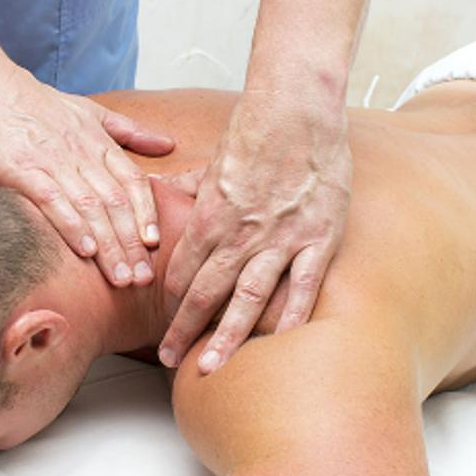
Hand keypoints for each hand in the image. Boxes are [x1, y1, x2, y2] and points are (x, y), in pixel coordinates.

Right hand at [0, 70, 174, 287]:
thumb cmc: (39, 106)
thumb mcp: (92, 112)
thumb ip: (130, 132)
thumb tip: (168, 145)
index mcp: (100, 144)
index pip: (133, 183)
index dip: (147, 215)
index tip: (155, 245)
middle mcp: (82, 155)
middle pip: (116, 203)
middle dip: (131, 244)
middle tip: (143, 278)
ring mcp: (53, 163)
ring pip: (90, 208)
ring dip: (108, 245)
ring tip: (120, 276)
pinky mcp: (23, 170)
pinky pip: (53, 201)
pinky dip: (71, 226)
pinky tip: (84, 251)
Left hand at [160, 88, 351, 372]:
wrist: (298, 109)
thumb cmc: (254, 131)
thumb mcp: (211, 161)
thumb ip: (185, 186)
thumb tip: (157, 190)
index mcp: (210, 216)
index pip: (181, 269)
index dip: (169, 300)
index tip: (162, 320)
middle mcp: (240, 234)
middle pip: (205, 293)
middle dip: (182, 330)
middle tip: (167, 359)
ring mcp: (281, 239)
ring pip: (248, 300)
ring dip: (225, 337)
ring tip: (210, 367)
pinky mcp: (318, 239)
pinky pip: (302, 288)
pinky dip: (289, 319)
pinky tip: (277, 345)